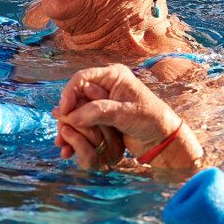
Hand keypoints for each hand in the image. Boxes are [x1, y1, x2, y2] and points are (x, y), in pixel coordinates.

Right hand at [54, 64, 200, 169]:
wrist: (162, 139)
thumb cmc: (151, 120)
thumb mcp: (124, 113)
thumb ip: (98, 112)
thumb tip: (71, 116)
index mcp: (113, 76)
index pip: (82, 78)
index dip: (69, 93)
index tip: (64, 112)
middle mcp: (105, 87)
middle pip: (76, 96)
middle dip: (66, 115)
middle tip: (60, 133)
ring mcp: (103, 103)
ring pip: (77, 111)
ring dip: (69, 128)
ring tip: (62, 145)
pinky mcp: (102, 118)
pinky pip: (83, 123)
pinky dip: (76, 134)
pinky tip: (68, 147)